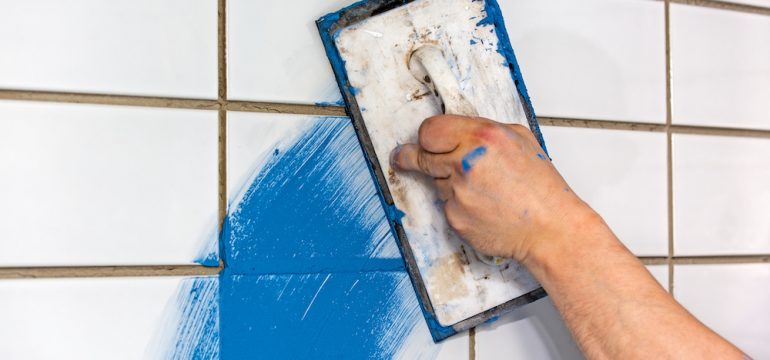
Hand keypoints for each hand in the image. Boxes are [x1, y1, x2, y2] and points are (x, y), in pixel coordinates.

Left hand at [390, 115, 593, 262]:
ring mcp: (457, 192)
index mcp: (483, 136)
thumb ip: (483, 131)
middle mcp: (466, 162)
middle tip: (404, 158)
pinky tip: (482, 206)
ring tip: (480, 188)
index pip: (430, 129)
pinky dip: (458, 205)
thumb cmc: (540, 187)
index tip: (423, 141)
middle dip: (411, 157)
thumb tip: (455, 130)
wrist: (549, 228)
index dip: (426, 136)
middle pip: (418, 155)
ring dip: (448, 182)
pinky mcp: (454, 217)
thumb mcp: (519, 139)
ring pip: (434, 181)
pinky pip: (445, 205)